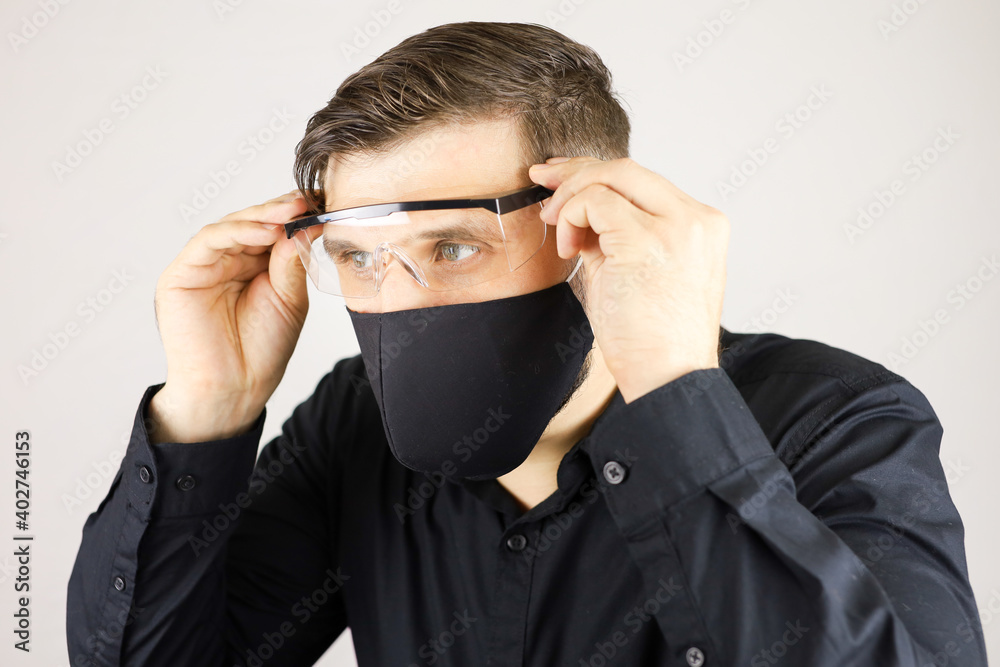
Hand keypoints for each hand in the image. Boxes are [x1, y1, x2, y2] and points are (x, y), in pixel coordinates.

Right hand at [150, 190, 309, 442]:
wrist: (236, 388)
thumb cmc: (262, 349)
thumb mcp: (290, 299)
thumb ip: (293, 263)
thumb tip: (306, 226)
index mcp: (253, 266)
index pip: (272, 229)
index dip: (295, 215)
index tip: (322, 204)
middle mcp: (226, 260)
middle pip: (252, 222)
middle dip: (280, 210)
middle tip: (306, 201)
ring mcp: (203, 265)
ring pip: (231, 225)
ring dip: (262, 216)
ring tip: (290, 213)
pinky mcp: (181, 274)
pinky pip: (209, 241)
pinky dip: (238, 231)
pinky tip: (266, 231)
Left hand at [528, 157, 727, 402]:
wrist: (668, 378)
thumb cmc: (650, 338)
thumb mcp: (635, 271)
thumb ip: (616, 234)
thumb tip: (578, 205)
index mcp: (701, 225)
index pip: (642, 180)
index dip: (594, 173)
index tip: (560, 180)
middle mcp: (697, 218)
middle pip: (626, 169)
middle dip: (574, 170)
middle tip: (540, 179)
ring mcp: (678, 226)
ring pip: (610, 177)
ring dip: (570, 198)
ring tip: (557, 233)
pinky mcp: (649, 240)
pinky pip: (596, 201)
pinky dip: (571, 217)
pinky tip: (569, 251)